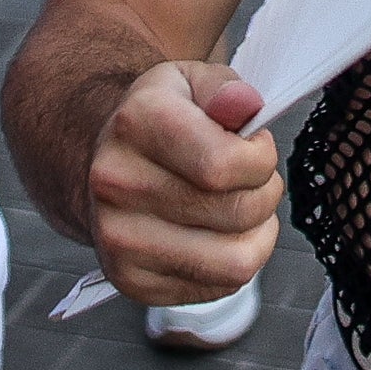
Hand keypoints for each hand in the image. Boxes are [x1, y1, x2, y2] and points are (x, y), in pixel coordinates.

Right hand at [87, 61, 281, 305]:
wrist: (105, 162)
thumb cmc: (159, 123)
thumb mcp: (193, 82)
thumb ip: (226, 89)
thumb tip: (244, 106)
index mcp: (136, 122)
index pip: (223, 164)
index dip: (261, 159)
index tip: (255, 148)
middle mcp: (117, 182)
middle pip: (236, 213)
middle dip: (265, 194)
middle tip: (251, 179)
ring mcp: (118, 238)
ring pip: (235, 262)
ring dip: (256, 235)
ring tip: (239, 208)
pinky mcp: (130, 279)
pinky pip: (219, 287)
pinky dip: (234, 263)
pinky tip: (217, 235)